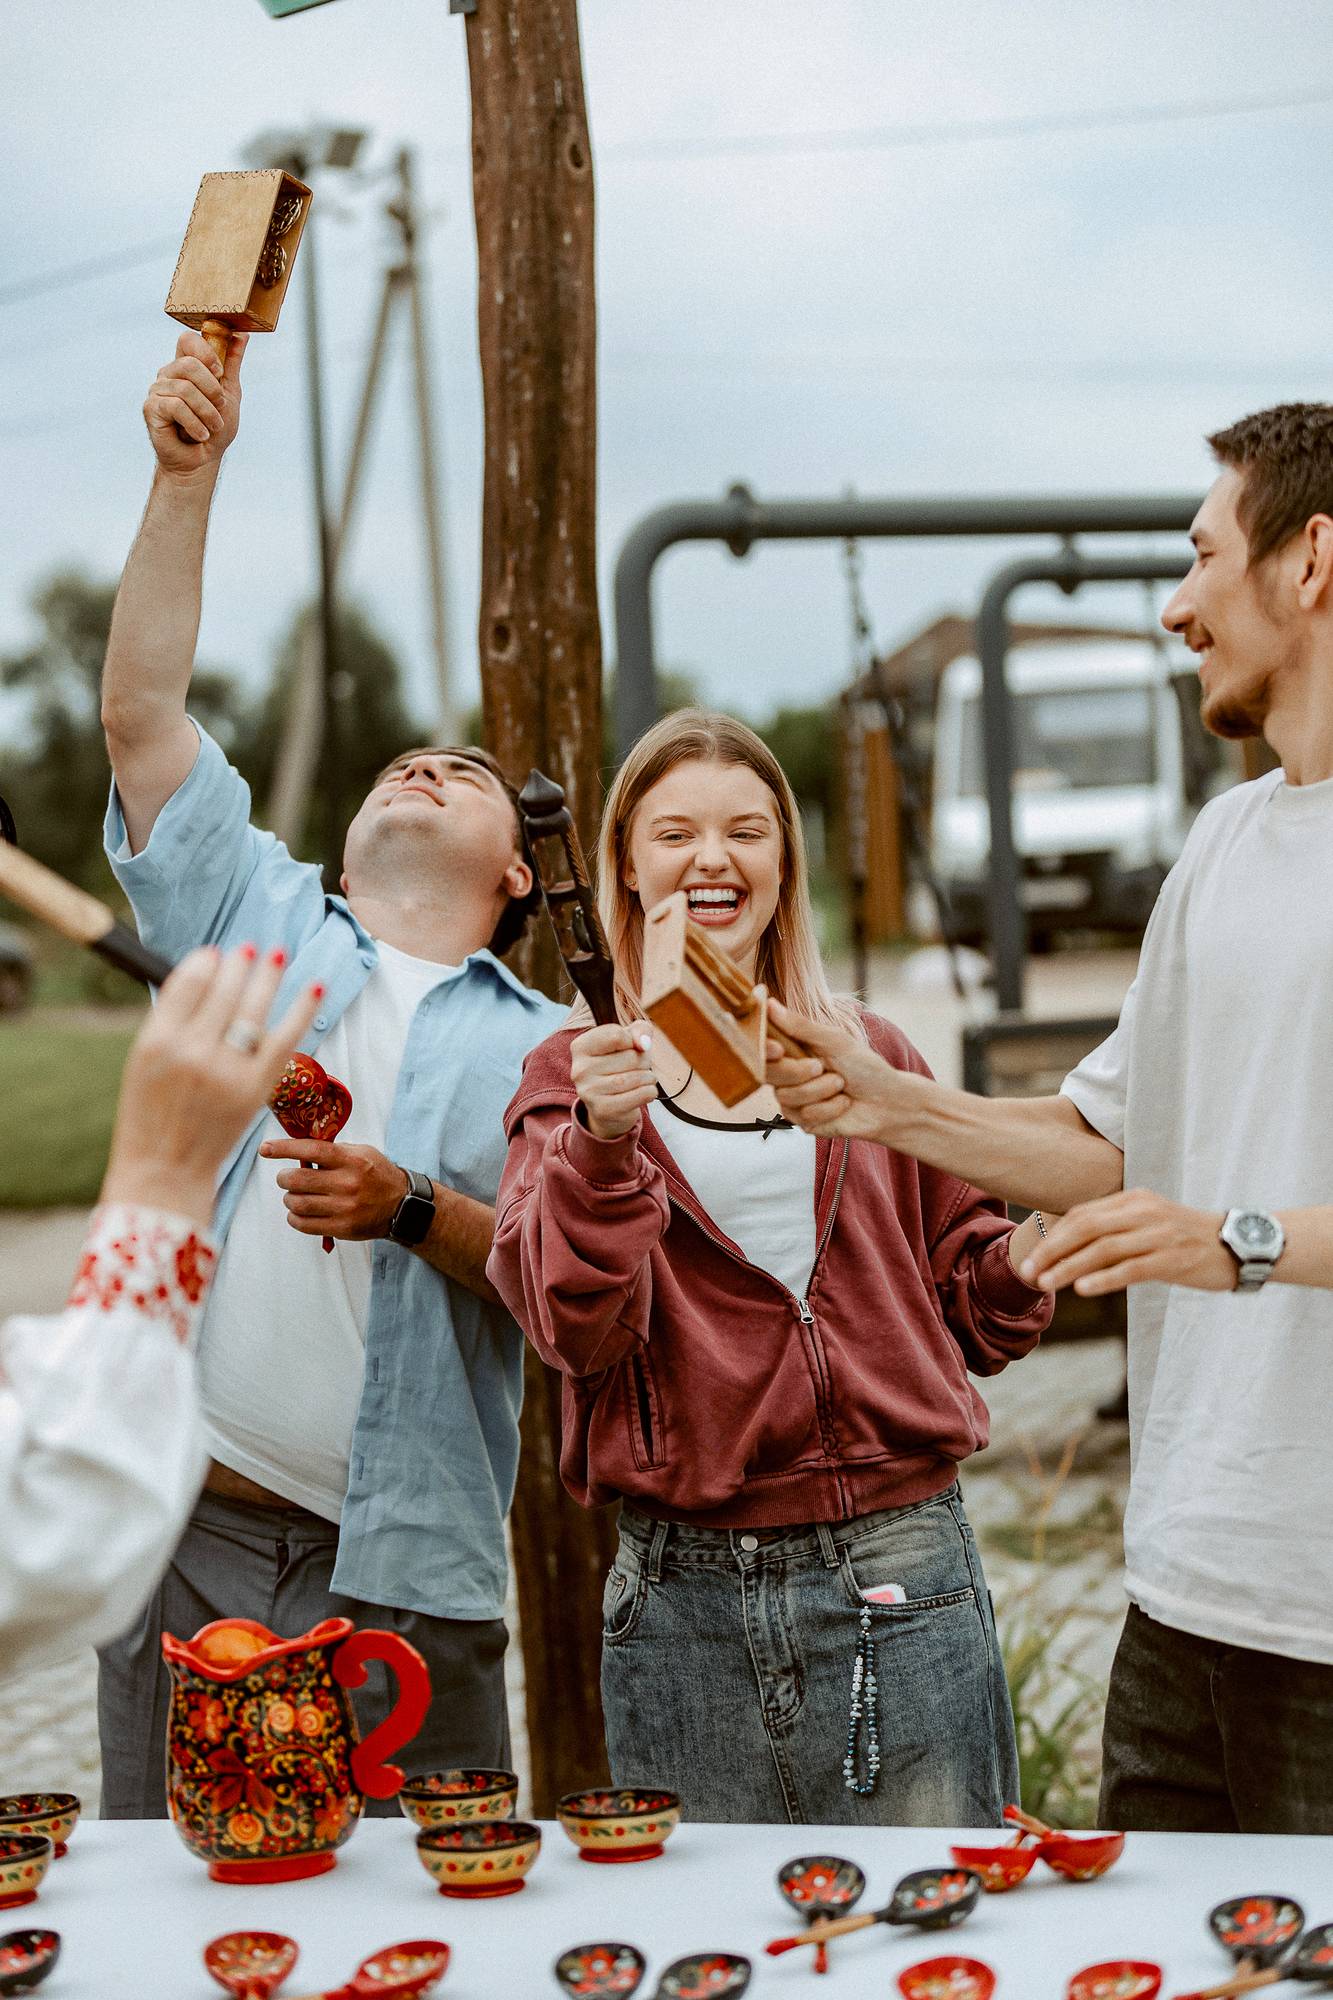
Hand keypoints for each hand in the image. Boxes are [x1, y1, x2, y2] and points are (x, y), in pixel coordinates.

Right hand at [102, 946, 322, 1225]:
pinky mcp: (255, 1090)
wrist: (166, 1168)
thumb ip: (170, 1021)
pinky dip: (303, 1010)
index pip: (188, 984)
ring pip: (254, 1010)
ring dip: (269, 976)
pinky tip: (316, 987)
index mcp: (156, 1041)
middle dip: (240, 964)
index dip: (207, 962)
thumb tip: (207, 972)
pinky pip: (285, 1039)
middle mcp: (192, 1053)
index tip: (217, 952)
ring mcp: (226, 1072)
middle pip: (224, 992)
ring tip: (277, 954)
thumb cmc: (152, 1112)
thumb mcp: (142, 1062)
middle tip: (250, 947)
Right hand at [144, 329, 246, 480]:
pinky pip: (176, 406)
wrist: (203, 460)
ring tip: (213, 427)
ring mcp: (157, 390)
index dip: (206, 352)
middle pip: (190, 364)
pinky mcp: (151, 408)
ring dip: (208, 412)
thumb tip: (242, 335)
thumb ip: (232, 364)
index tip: (219, 372)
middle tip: (220, 408)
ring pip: (186, 389)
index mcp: (186, 366)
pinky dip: (195, 423)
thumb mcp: (230, 393)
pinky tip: (201, 434)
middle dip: (213, 390)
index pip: (188, 340)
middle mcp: (169, 374)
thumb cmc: (215, 427)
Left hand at [258, 1138, 413, 1240]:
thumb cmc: (377, 1174)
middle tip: (285, 1178)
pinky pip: (304, 1224)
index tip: (265, 1148)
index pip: (311, 1150)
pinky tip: (299, 1213)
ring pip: (297, 1203)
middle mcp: (347, 1184)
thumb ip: (333, 1151)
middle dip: (283, 1178)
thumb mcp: (361, 1153)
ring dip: (288, 1198)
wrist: (402, 1206)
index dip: (284, 1148)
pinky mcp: (342, 1228)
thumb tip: (299, 1150)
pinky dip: (294, 1217)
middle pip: (297, 1180)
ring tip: (294, 1196)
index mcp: (351, 1160)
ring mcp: (344, 1208)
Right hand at [570, 1022, 655, 1139]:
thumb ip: (640, 1030)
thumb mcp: (628, 1040)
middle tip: (639, 1066)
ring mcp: (589, 1091)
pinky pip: (641, 1095)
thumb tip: (643, 1043)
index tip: (630, 1046)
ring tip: (645, 1079)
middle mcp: (580, 1069)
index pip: (617, 1035)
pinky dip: (650, 1091)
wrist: (608, 1106)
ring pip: (636, 1077)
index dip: (632, 1040)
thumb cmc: (619, 1066)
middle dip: (644, 1060)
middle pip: (630, 1057)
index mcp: (581, 1046)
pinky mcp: (603, 1109)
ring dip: (649, 1077)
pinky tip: (645, 1092)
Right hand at [765, 999, 900, 1140]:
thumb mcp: (834, 1040)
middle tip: (822, 1067)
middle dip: (798, 1072)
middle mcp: (788, 1074)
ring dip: (821, 1090)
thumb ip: (800, 1026)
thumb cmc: (864, 1067)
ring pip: (787, 1096)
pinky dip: (829, 1108)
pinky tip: (842, 1104)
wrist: (887, 1101)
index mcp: (793, 1050)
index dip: (764, 1049)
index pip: (763, 1047)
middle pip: (769, 1074)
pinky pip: (804, 1116)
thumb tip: (770, 1004)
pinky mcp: (803, 1122)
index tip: (777, 1049)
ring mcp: (794, 1100)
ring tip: (840, 1085)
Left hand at [1018, 1190, 1234, 1295]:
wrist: (1238, 1245)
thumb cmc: (1186, 1237)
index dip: (1053, 1235)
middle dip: (1053, 1251)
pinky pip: (1131, 1268)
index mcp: (1134, 1199)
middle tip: (1029, 1273)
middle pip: (1087, 1228)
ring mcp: (1159, 1235)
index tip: (1031, 1257)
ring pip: (1104, 1249)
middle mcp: (1143, 1212)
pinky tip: (1082, 1288)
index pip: (1083, 1214)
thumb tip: (1069, 1242)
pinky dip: (1103, 1278)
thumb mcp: (1149, 1220)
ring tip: (1046, 1284)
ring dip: (1069, 1267)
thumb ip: (1115, 1226)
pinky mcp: (1173, 1259)